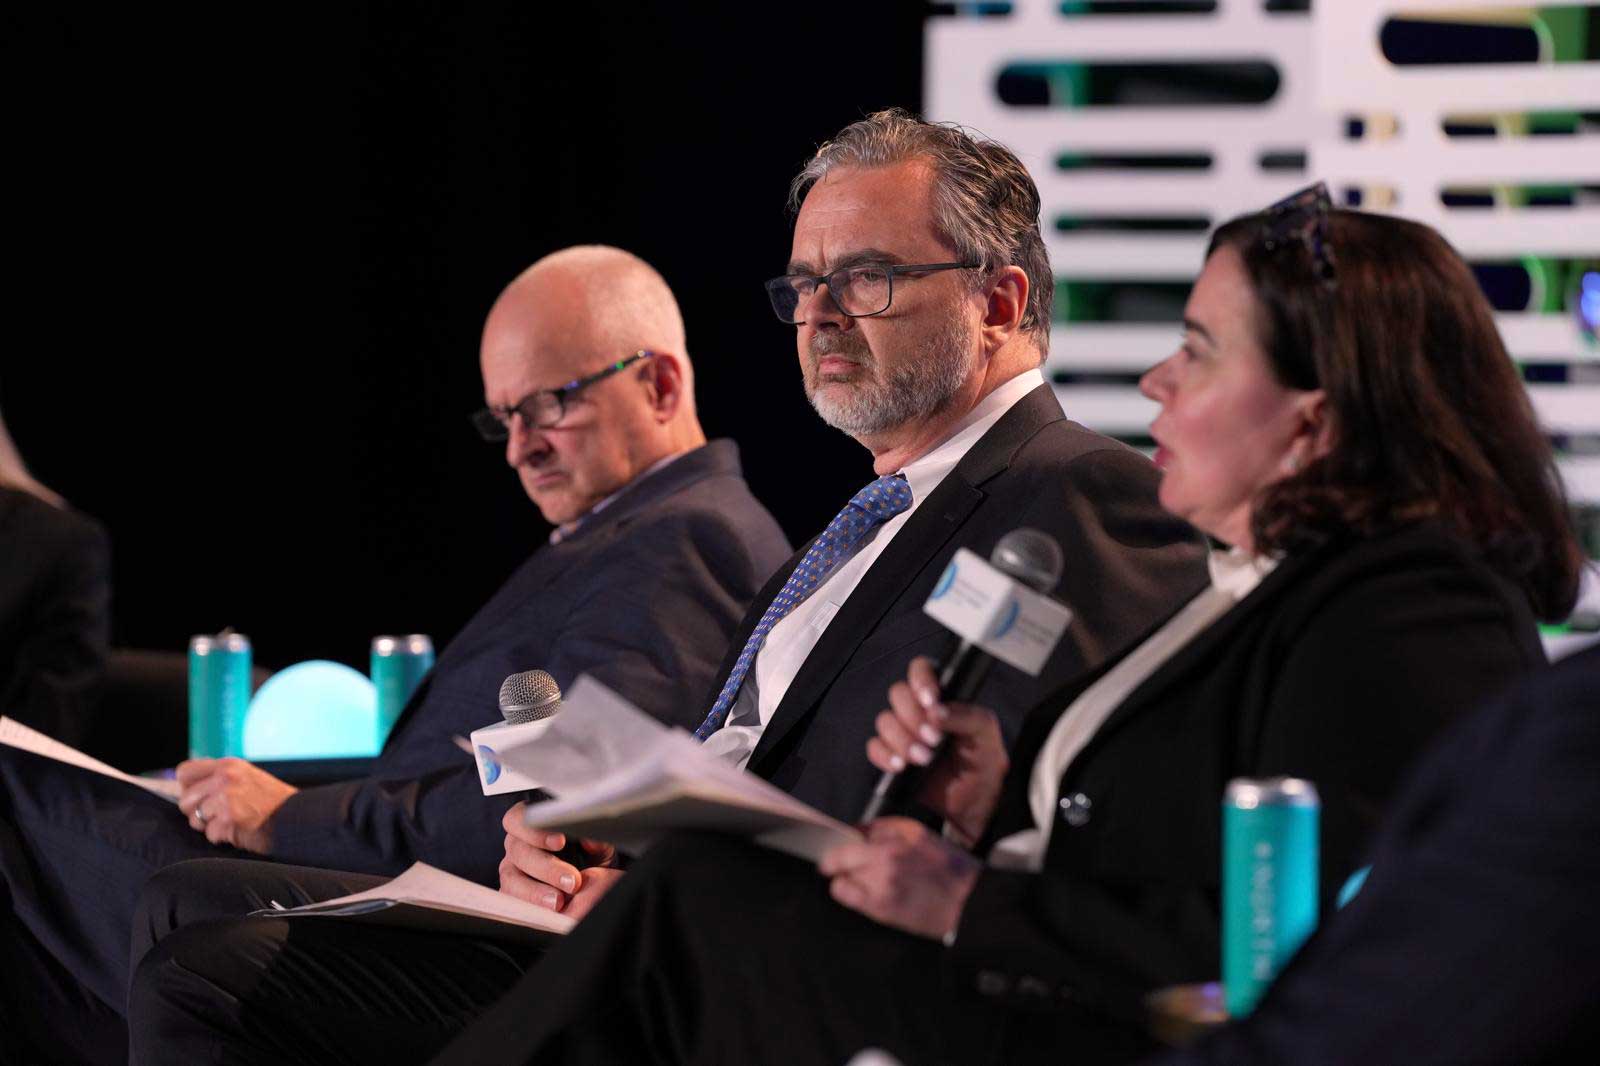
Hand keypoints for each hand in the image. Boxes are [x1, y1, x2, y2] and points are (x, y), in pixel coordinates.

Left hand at [175, 758, 297, 852]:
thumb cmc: (271, 801)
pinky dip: (222, 837)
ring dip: (210, 826)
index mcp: (228, 765)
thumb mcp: (246, 777)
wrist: (296, 817)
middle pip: (185, 800)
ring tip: (230, 822)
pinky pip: (210, 835)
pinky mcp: (229, 818)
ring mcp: (226, 798)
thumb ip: (219, 779)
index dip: (188, 788)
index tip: (200, 797)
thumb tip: (187, 791)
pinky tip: (239, 830)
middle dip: (197, 812)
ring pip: (195, 819)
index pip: (184, 772)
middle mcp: (225, 778)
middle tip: (217, 815)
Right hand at [498, 801, 620, 920]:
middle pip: (518, 851)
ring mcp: (510, 870)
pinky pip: (511, 900)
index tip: (560, 842)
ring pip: (511, 878)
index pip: (518, 819)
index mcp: (529, 825)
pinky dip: (529, 905)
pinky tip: (548, 909)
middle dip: (546, 867)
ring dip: (536, 891)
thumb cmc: (587, 856)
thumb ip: (595, 841)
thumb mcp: (597, 847)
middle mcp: (516, 846)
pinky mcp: (510, 893)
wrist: (588, 881)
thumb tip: (590, 841)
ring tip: (559, 900)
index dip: (535, 831)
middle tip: (571, 880)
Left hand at [818, 817, 981, 940]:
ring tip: (859, 880)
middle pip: (839, 855)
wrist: (969, 902)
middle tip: (840, 864)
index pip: (852, 833)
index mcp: (898, 836)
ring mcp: (881, 883)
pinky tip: (858, 893)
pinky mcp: (880, 906)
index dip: (844, 841)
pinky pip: (845, 894)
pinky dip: (845, 892)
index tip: (842, 847)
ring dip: (845, 876)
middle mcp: (886, 857)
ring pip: (839, 875)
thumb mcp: (920, 835)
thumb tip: (857, 832)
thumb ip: (886, 829)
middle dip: (838, 860)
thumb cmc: (948, 868)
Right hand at [866, 656, 1007, 845]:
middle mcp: (918, 710)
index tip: (930, 701)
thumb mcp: (985, 733)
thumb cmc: (982, 761)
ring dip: (903, 740)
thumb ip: (967, 716)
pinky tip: (902, 766)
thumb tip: (937, 711)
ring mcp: (903, 733)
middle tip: (934, 739)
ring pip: (885, 721)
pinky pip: (875, 748)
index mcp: (941, 697)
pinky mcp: (891, 755)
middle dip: (913, 717)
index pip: (921, 670)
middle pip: (898, 694)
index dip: (921, 680)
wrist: (974, 802)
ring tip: (924, 759)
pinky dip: (885, 755)